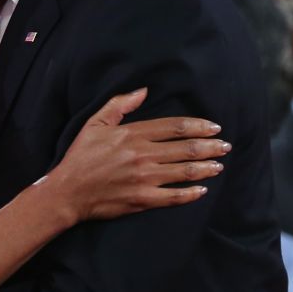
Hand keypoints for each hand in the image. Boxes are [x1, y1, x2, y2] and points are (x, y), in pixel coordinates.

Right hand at [49, 87, 229, 221]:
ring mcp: (143, 179)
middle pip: (185, 148)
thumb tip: (143, 91)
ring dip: (206, 168)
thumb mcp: (94, 123)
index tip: (214, 127)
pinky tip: (202, 190)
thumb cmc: (80, 157)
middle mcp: (142, 155)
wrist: (67, 192)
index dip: (198, 126)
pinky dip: (190, 194)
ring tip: (219, 165)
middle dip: (210, 147)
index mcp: (132, 134)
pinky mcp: (142, 200)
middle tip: (226, 146)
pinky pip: (173, 197)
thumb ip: (120, 105)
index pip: (174, 127)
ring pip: (184, 171)